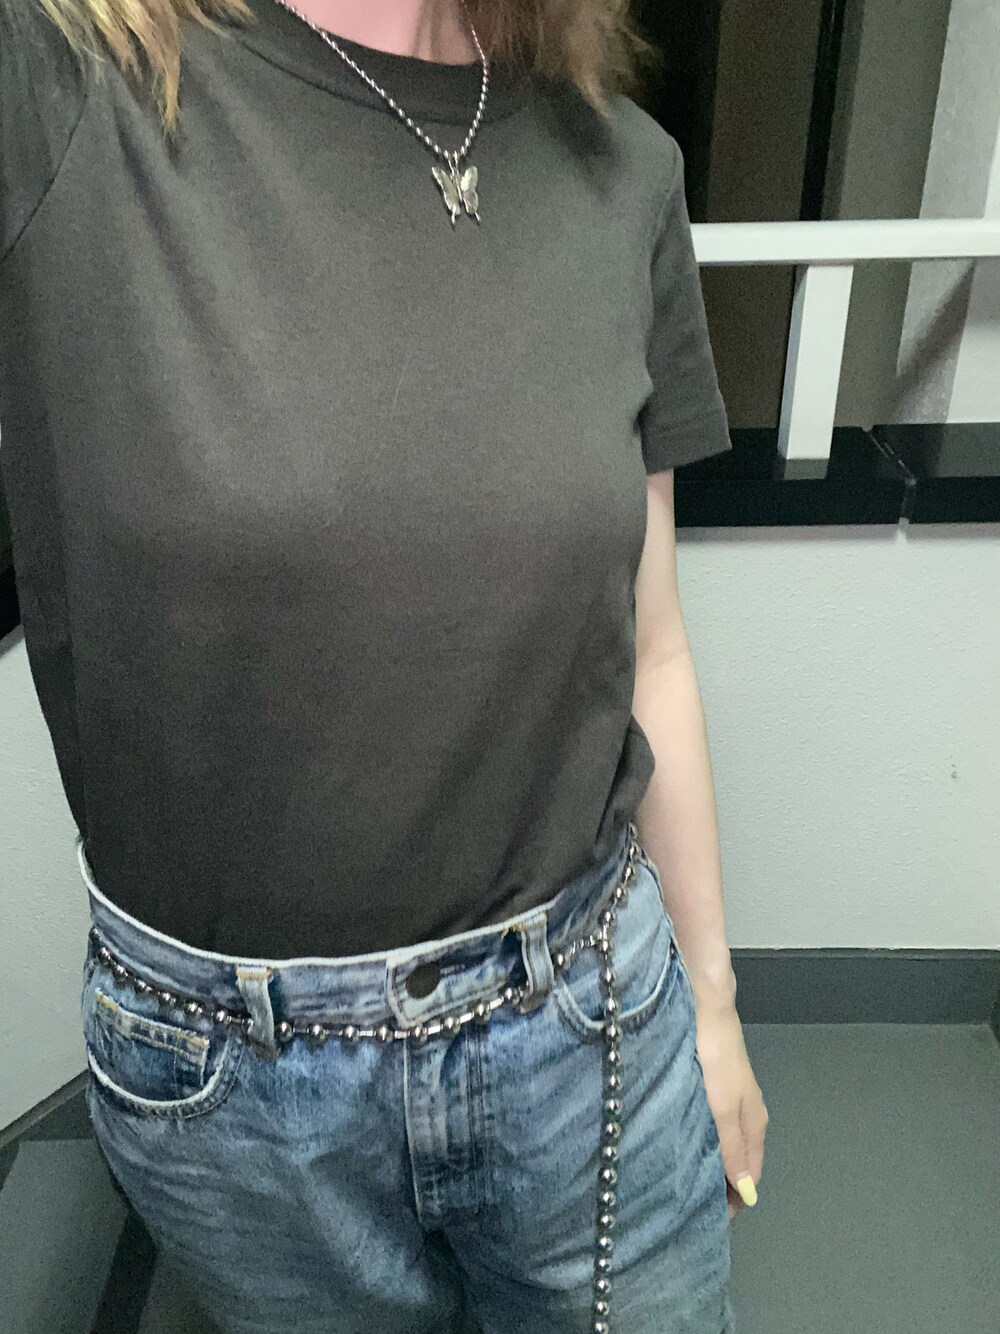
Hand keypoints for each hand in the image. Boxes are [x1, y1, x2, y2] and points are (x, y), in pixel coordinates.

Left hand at [689, 991, 767, 1220]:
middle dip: (718, 1183)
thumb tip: (747, 1192)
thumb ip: (733, 1148)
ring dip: (706, 1160)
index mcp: (754, 1122)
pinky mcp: (709, 1083)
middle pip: (737, 1160)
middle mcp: (745, 1112)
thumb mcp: (723, 1106)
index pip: (750, 1174)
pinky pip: (707, 1122)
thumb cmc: (716, 1054)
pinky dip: (696, 1136)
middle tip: (686, 1203)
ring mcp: (727, 1097)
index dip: (733, 1199)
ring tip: (677, 1178)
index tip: (707, 1219)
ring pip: (721, 1141)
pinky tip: (675, 1140)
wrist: (704, 1002)